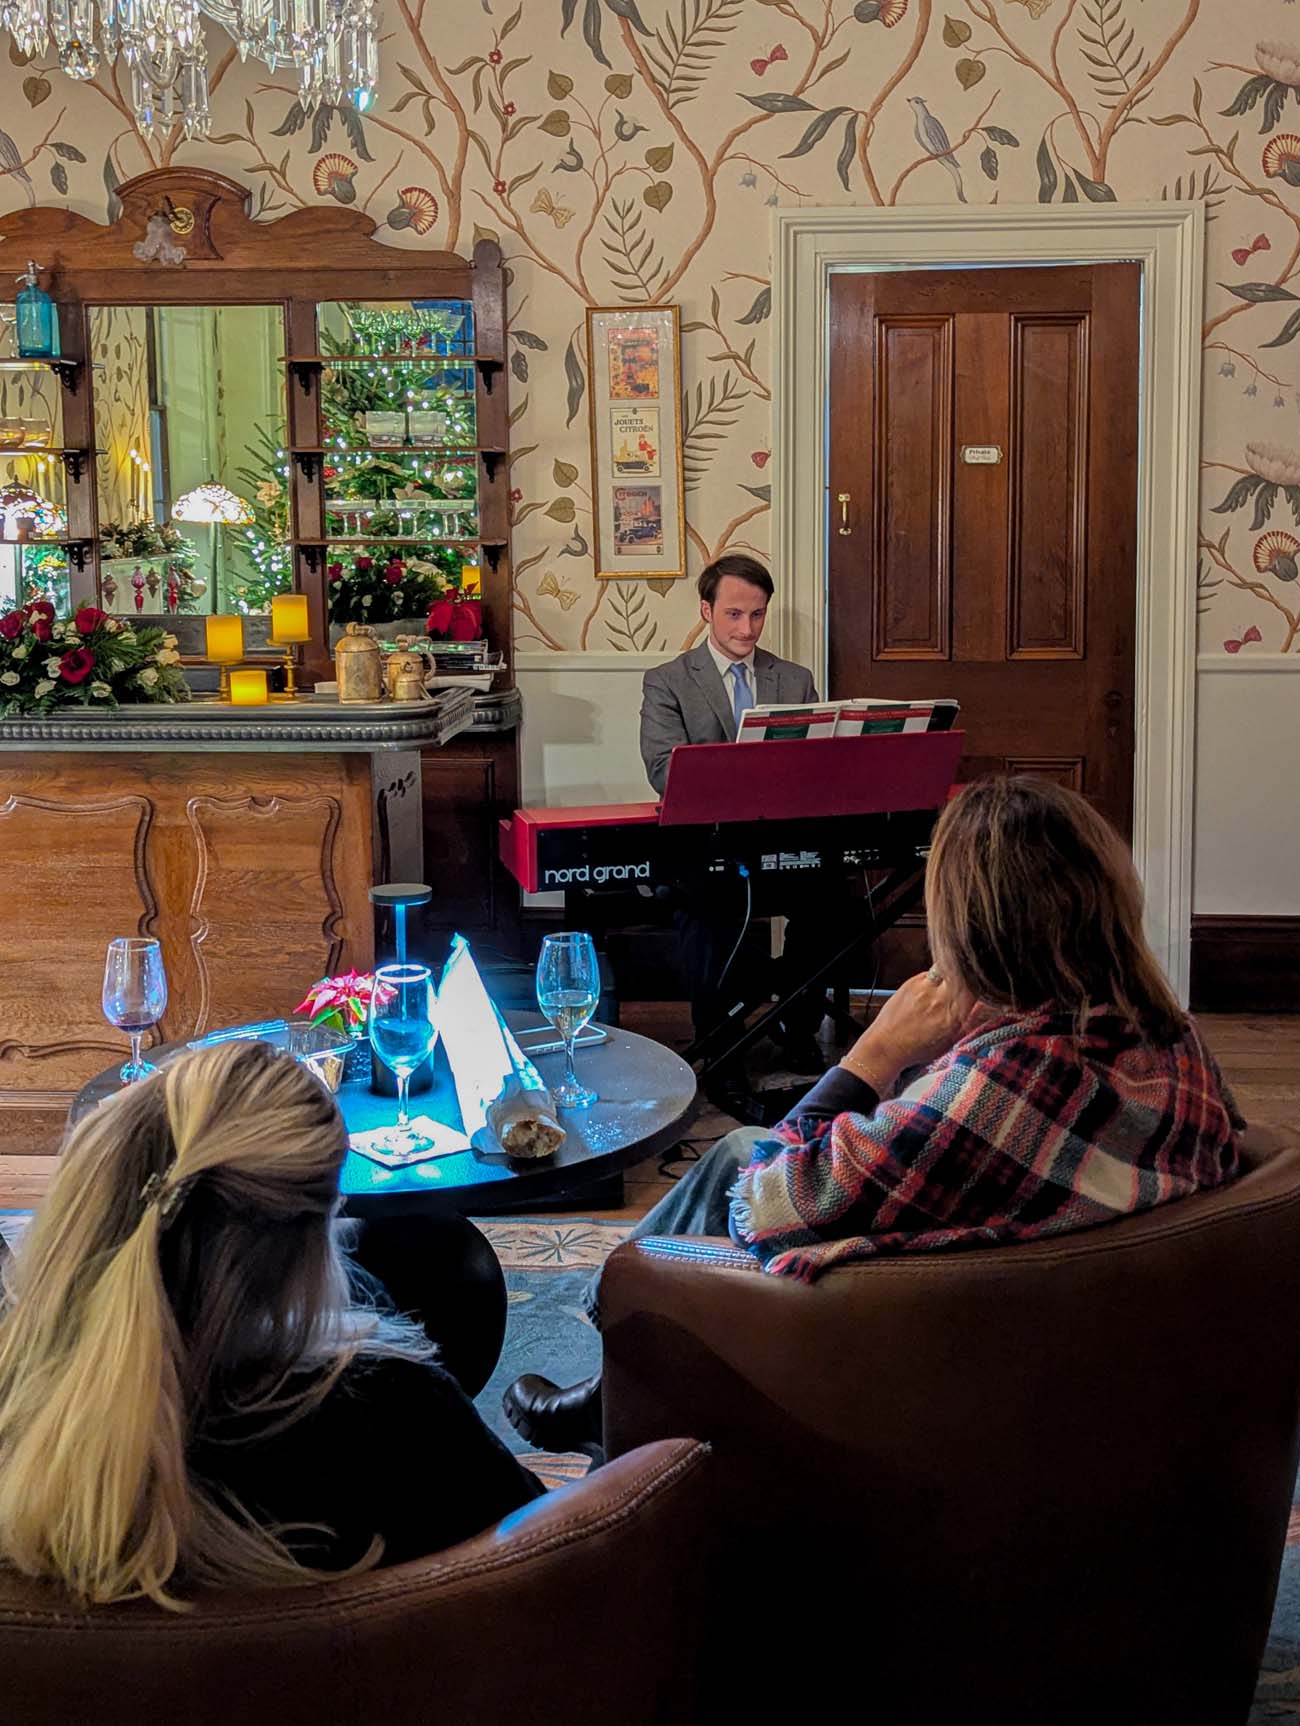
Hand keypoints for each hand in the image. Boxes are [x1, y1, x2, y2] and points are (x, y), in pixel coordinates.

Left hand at [841, 971, 973, 1094]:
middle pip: (962, 973)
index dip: (980, 982)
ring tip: (946, 987)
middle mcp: (938, 999)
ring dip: (951, 974)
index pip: (975, 986)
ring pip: (946, 968)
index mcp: (953, 1015)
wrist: (886, 1046)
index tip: (981, 984)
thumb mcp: (951, 1040)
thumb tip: (984, 1003)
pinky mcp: (910, 982)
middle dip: (967, 975)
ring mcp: (923, 988)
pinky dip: (934, 978)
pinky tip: (930, 990)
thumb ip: (969, 1021)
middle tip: (966, 982)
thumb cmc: (917, 1048)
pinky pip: (930, 972)